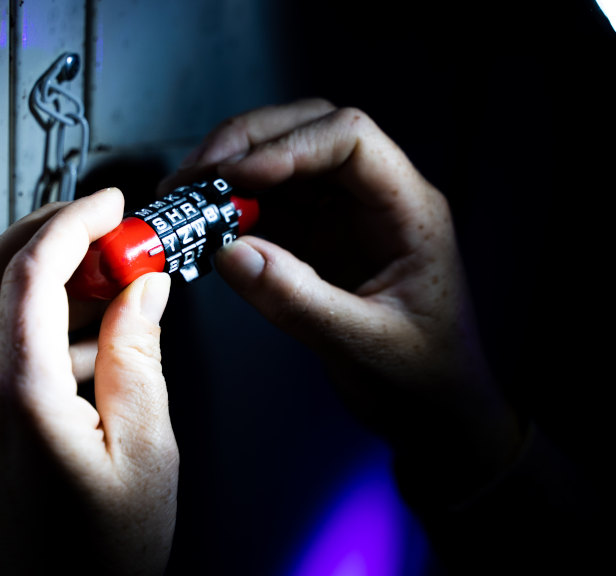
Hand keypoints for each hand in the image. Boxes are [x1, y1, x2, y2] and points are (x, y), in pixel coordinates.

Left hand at [0, 189, 178, 574]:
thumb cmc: (92, 565)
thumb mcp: (145, 456)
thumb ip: (139, 358)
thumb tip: (143, 290)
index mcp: (17, 397)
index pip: (31, 268)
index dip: (74, 220)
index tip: (111, 205)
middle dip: (49, 230)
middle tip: (108, 230)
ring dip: (41, 274)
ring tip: (109, 285)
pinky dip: (32, 319)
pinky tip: (87, 341)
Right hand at [160, 100, 520, 503]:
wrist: (433, 417)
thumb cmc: (424, 381)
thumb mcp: (365, 346)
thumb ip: (299, 300)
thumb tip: (231, 253)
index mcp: (409, 210)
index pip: (350, 140)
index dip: (289, 146)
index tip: (236, 176)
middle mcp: (375, 201)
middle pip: (310, 132)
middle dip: (247, 144)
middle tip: (193, 175)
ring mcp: (343, 218)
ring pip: (281, 164)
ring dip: (229, 172)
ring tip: (182, 196)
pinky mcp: (315, 243)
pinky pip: (268, 208)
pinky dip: (230, 210)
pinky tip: (199, 224)